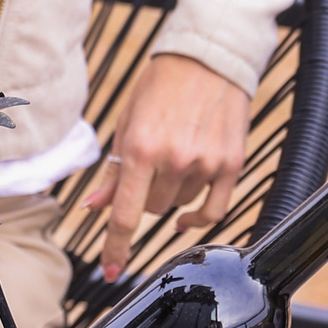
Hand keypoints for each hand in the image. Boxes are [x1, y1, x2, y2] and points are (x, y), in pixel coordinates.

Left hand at [82, 54, 250, 280]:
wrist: (209, 56)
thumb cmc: (161, 85)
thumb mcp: (128, 122)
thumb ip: (114, 170)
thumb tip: (94, 207)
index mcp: (141, 148)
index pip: (126, 214)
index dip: (116, 248)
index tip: (112, 271)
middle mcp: (175, 159)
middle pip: (152, 209)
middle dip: (144, 194)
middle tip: (149, 165)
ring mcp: (207, 163)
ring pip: (179, 206)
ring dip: (171, 194)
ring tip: (174, 158)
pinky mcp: (232, 163)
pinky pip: (214, 210)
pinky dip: (197, 217)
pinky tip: (186, 216)